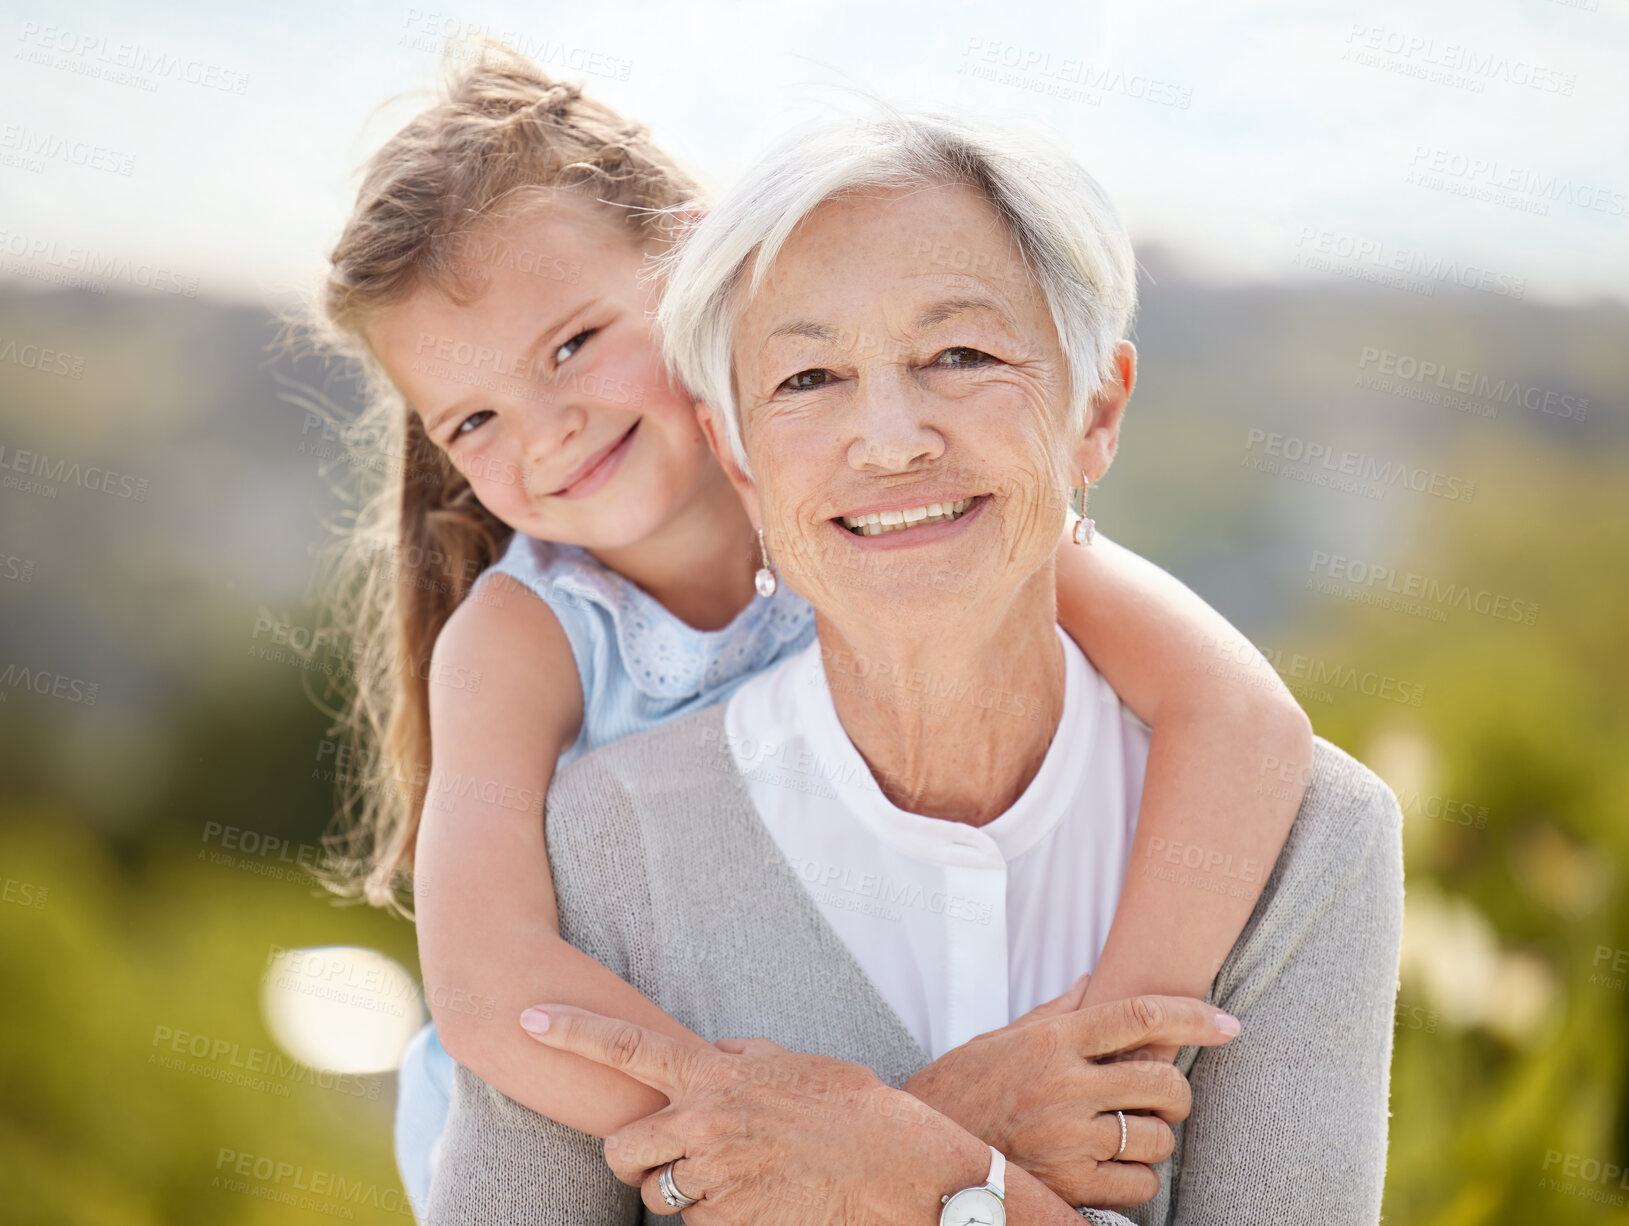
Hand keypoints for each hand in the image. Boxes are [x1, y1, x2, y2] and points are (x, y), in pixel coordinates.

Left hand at [519, 1004, 990, 1225]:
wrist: (898, 1170)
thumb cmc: (851, 1110)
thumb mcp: (791, 1065)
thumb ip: (739, 1058)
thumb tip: (711, 1053)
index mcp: (715, 1075)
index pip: (626, 1046)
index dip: (571, 1032)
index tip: (528, 1017)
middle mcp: (704, 1125)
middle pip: (621, 1156)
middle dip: (636, 1163)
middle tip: (674, 1158)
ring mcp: (715, 1180)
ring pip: (659, 1200)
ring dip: (685, 1196)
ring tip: (742, 1179)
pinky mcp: (730, 1224)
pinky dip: (717, 1221)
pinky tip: (760, 1203)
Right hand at [903, 982, 1239, 1208]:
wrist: (920, 1146)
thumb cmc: (962, 1087)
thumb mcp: (1003, 1038)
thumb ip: (1056, 1013)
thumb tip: (1094, 984)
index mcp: (1053, 1040)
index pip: (1141, 1016)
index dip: (1194, 1017)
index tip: (1228, 1024)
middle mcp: (1065, 1085)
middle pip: (1163, 1080)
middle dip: (1177, 1090)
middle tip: (1163, 1096)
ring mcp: (1068, 1137)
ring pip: (1157, 1137)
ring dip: (1155, 1138)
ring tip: (1129, 1135)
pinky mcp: (1068, 1185)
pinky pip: (1139, 1185)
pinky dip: (1137, 1179)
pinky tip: (1113, 1168)